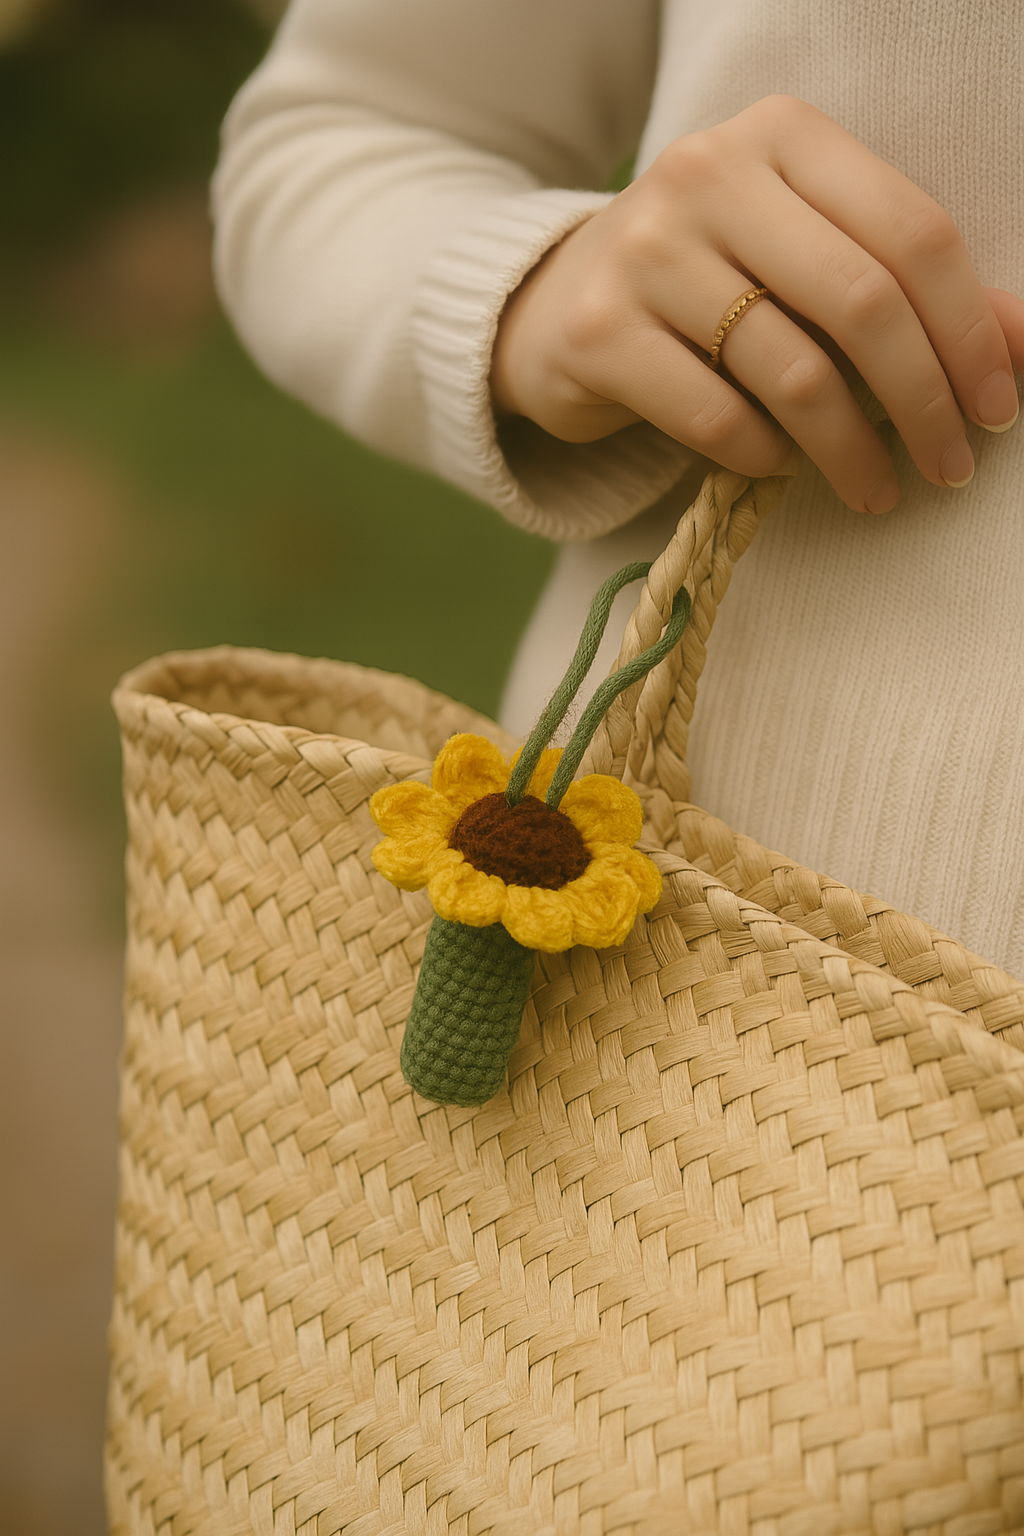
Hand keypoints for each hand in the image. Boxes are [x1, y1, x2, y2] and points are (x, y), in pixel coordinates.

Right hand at [490, 96, 1023, 513]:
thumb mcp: (802, 257)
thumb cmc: (704, 284)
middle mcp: (709, 175)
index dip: (971, 331)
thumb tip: (1019, 343)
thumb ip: (903, 286)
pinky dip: (765, 457)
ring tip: (876, 492)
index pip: (912, 233)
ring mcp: (646, 251)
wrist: (554, 304)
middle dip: (924, 402)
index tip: (997, 408)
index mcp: (781, 136)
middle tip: (950, 468)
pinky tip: (780, 466)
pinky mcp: (600, 332)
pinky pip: (717, 417)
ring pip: (792, 372)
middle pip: (861, 302)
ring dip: (852, 451)